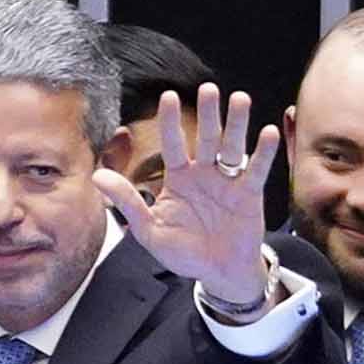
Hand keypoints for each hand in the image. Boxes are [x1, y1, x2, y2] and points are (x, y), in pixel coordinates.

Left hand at [92, 85, 280, 311]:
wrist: (216, 273)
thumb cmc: (182, 253)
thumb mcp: (149, 230)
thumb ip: (127, 202)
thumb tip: (96, 176)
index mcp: (178, 179)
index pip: (173, 145)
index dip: (171, 122)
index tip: (168, 96)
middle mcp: (204, 173)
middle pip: (206, 138)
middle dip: (208, 115)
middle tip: (208, 89)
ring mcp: (228, 181)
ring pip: (232, 147)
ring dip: (236, 124)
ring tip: (240, 99)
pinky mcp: (250, 193)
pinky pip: (256, 170)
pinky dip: (263, 152)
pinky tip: (267, 132)